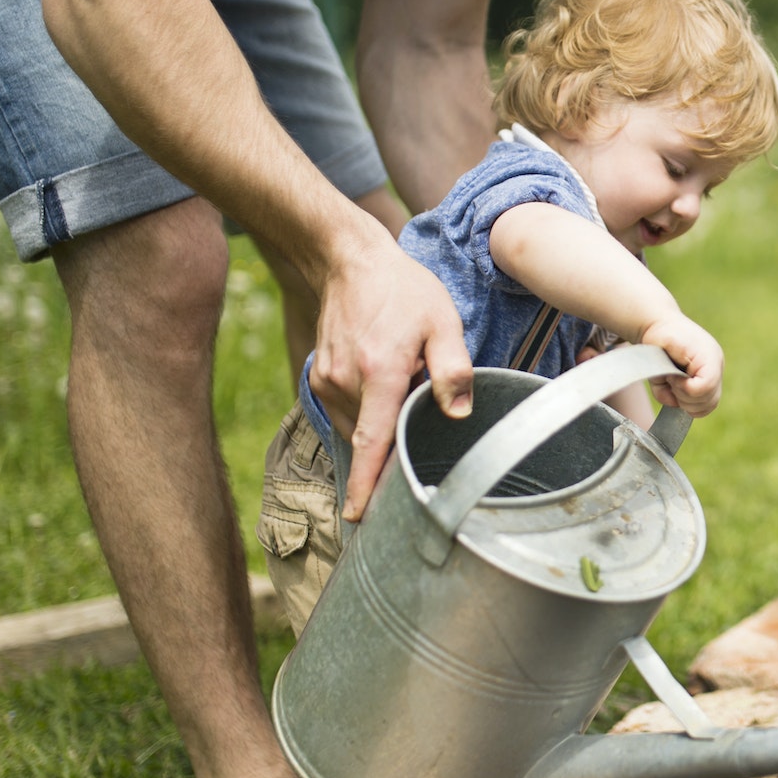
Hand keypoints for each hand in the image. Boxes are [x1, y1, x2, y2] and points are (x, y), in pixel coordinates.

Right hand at [308, 233, 473, 519]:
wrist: (350, 261)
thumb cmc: (404, 290)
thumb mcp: (443, 322)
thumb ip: (453, 370)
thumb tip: (458, 415)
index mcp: (379, 372)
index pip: (371, 442)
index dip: (365, 483)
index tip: (358, 516)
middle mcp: (345, 381)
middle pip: (371, 435)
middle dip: (392, 443)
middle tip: (415, 423)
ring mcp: (327, 379)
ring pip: (358, 423)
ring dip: (380, 421)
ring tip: (402, 383)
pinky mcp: (318, 376)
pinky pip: (346, 410)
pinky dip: (366, 409)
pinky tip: (384, 383)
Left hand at [637, 314, 724, 416]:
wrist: (663, 327)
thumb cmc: (662, 334)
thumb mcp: (663, 343)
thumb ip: (669, 369)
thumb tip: (675, 390)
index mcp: (710, 356)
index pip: (706, 386)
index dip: (685, 388)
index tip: (671, 377)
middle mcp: (717, 368)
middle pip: (708, 401)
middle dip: (683, 396)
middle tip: (670, 380)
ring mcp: (714, 378)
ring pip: (706, 407)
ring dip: (684, 402)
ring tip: (672, 384)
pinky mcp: (707, 385)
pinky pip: (701, 407)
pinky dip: (685, 403)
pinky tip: (674, 389)